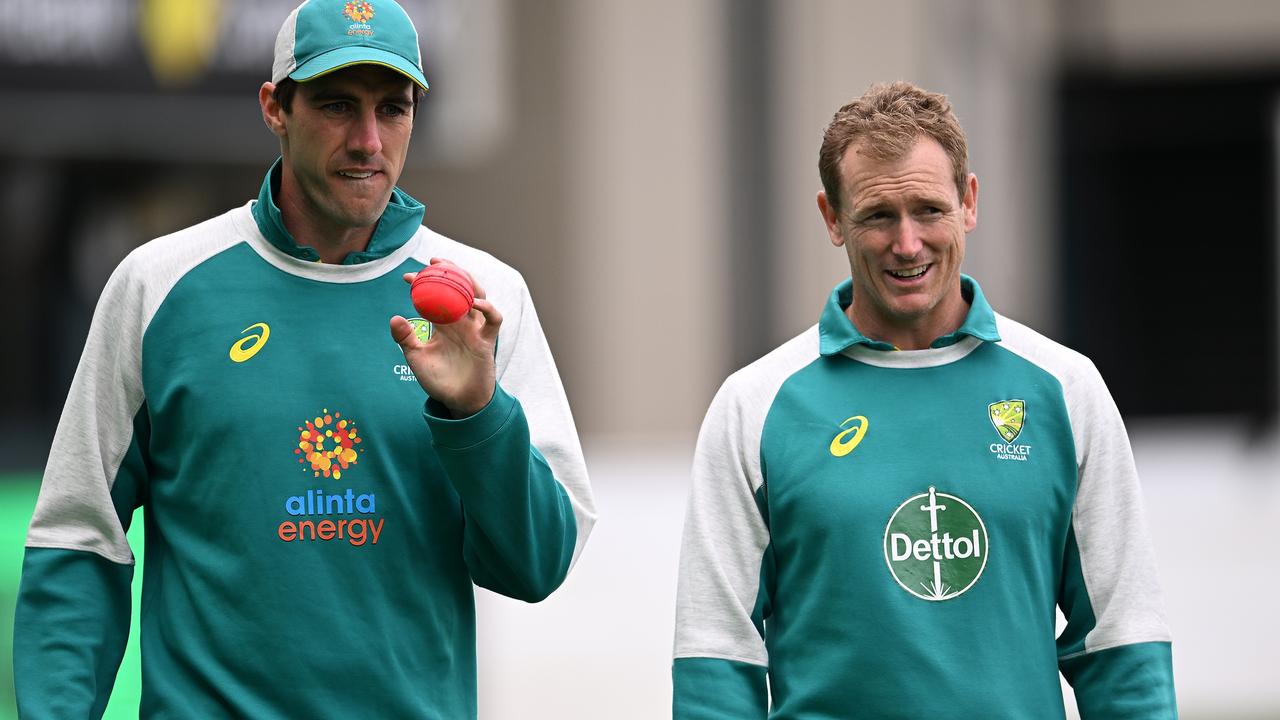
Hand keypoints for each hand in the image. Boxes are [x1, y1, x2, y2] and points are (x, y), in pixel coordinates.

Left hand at [390, 258, 500, 416]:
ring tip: (455, 271)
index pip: (436, 296)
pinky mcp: (487, 341)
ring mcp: (475, 329)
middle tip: (434, 262)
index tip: (408, 277)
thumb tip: (394, 318)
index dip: (424, 284)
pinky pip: (494, 319)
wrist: (457, 401)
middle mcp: (460, 322)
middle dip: (449, 272)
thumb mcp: (416, 357)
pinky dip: (488, 308)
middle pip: (460, 288)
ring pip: (479, 296)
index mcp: (443, 324)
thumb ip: (405, 338)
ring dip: (468, 281)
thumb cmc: (438, 380)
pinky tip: (474, 302)